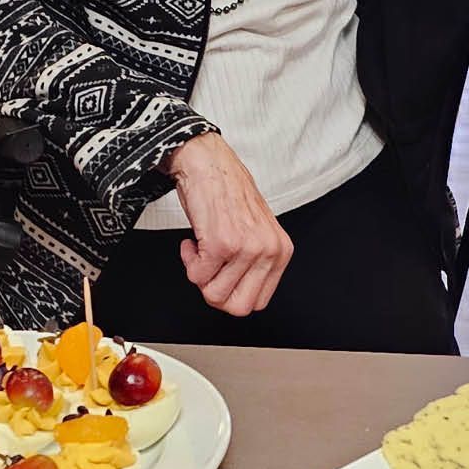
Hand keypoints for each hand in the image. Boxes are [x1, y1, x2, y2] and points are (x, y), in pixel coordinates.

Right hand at [162, 134, 292, 315]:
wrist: (207, 160)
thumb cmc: (226, 191)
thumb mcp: (255, 230)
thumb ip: (255, 263)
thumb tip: (235, 295)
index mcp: (281, 251)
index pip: (257, 302)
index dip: (232, 294)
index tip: (222, 275)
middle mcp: (268, 251)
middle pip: (238, 307)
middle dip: (215, 293)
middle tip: (208, 269)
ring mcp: (246, 249)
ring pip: (213, 294)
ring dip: (199, 273)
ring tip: (200, 247)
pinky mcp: (221, 244)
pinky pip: (196, 276)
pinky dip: (188, 261)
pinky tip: (193, 240)